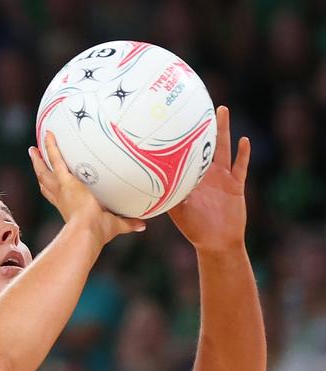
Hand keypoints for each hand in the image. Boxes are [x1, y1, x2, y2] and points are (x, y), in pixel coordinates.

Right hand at [29, 132, 144, 245]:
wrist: (87, 231)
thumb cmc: (98, 233)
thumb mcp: (114, 225)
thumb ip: (128, 223)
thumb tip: (143, 226)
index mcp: (69, 209)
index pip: (57, 198)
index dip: (52, 191)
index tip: (49, 184)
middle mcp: (61, 199)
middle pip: (46, 183)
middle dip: (40, 171)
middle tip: (35, 159)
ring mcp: (61, 189)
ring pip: (45, 172)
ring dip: (38, 160)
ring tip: (33, 150)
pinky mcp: (65, 181)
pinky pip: (56, 160)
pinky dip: (52, 147)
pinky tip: (50, 134)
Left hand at [169, 105, 249, 252]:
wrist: (217, 243)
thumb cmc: (195, 230)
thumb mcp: (177, 213)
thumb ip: (168, 198)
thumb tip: (149, 188)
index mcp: (191, 180)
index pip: (185, 155)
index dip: (181, 139)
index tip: (174, 119)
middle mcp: (206, 175)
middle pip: (204, 145)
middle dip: (203, 125)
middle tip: (199, 104)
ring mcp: (222, 178)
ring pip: (222, 149)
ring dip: (223, 130)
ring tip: (222, 110)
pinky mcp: (236, 185)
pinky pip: (240, 166)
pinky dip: (243, 154)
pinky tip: (244, 140)